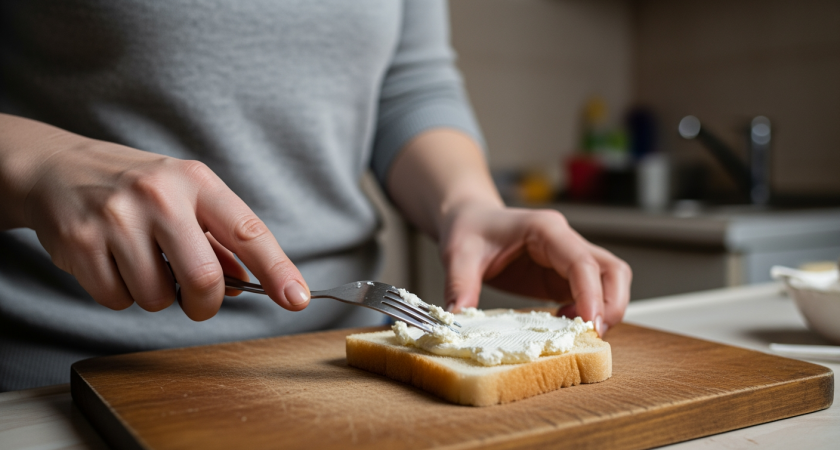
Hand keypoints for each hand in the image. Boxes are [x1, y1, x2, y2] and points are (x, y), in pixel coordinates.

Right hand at [17, 130, 309, 319]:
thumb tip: (248, 282)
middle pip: (204, 279)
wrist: (58, 168)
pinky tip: (111, 262)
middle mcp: (160, 196)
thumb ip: (218, 239)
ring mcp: (118, 218)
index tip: (297, 298)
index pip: (248, 232)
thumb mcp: (185, 197)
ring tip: (140, 262)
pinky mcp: (82, 243)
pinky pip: (117, 299)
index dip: (277, 269)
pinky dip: (119, 294)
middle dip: (204, 303)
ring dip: (155, 295)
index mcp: (196, 182)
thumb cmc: (136, 188)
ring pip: (157, 297)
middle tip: (195, 299)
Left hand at [439, 205, 630, 335]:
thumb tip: (458, 319)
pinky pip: (591, 294)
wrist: (470, 219)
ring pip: (610, 281)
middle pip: (612, 271)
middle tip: (591, 335)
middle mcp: (565, 241)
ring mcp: (569, 259)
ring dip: (605, 310)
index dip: (591, 295)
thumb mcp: (458, 254)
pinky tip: (564, 327)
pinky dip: (588, 313)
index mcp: (545, 229)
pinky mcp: (564, 276)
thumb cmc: (469, 228)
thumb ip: (459, 285)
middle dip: (611, 305)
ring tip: (576, 332)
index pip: (582, 262)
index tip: (589, 325)